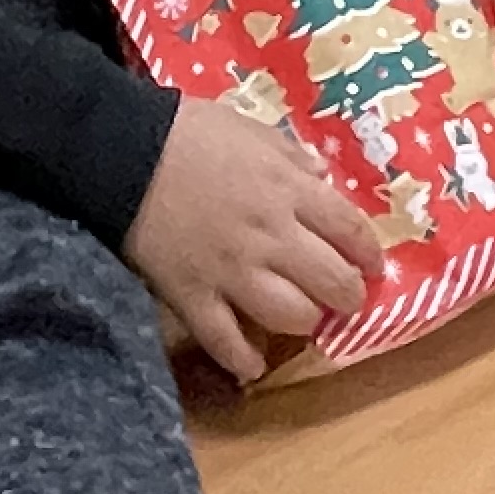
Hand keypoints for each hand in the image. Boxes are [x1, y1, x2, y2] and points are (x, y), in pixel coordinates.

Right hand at [125, 98, 380, 382]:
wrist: (121, 152)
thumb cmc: (187, 133)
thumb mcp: (250, 128)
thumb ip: (291, 155)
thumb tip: (323, 177)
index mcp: (288, 190)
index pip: (350, 230)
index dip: (369, 253)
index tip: (373, 265)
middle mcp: (271, 236)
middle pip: (332, 281)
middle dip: (348, 295)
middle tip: (345, 297)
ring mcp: (233, 271)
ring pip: (290, 316)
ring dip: (305, 322)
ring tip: (302, 319)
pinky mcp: (192, 296)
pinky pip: (225, 341)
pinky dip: (242, 360)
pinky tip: (253, 366)